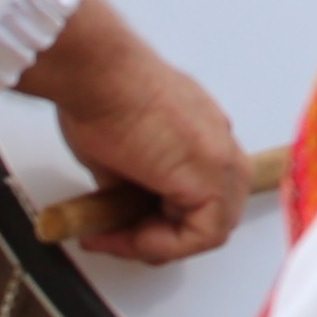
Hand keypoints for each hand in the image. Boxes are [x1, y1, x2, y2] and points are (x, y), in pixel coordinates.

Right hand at [9, 0, 259, 263]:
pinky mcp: (211, 171)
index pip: (200, 196)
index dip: (160, 223)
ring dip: (162, 244)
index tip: (116, 227)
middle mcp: (219, 142)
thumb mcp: (117, 152)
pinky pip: (203, 233)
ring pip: (213, 226)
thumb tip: (121, 210)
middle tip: (119, 238)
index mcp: (203, 132)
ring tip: (116, 239)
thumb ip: (133, 184)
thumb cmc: (99, 92)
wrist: (96, 71)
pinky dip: (162, 245)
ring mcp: (220, 156)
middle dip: (164, 236)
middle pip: (213, 213)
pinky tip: (123, 237)